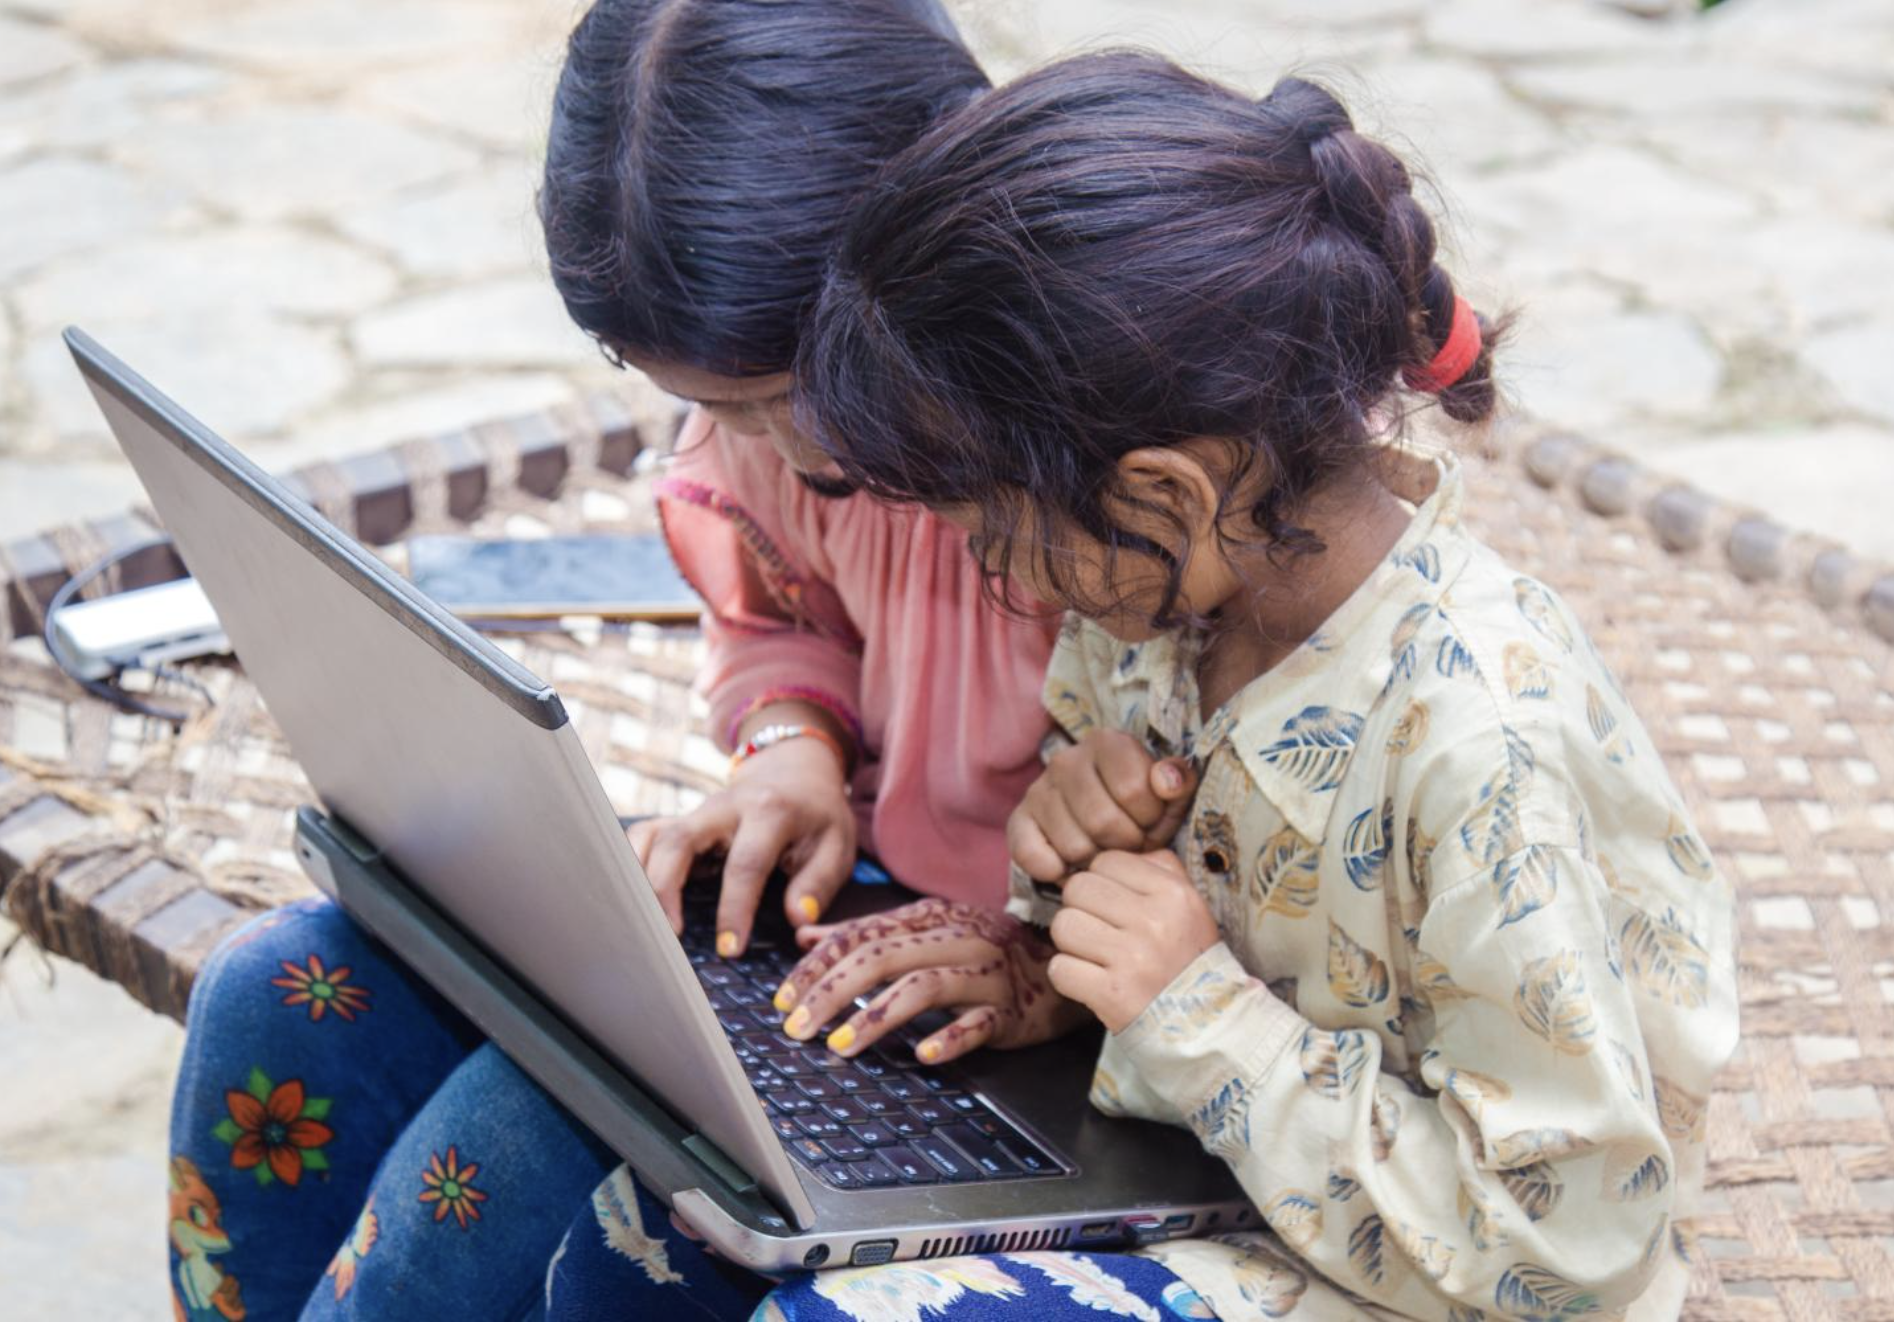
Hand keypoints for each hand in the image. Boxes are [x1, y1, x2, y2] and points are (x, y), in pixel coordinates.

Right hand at [628, 736, 853, 954]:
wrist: (795, 772)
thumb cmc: (817, 817)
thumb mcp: (837, 845)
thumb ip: (818, 883)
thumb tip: (797, 921)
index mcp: (770, 812)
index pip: (746, 863)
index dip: (734, 908)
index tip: (730, 949)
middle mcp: (724, 807)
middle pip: (679, 841)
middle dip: (666, 890)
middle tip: (668, 937)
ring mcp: (697, 812)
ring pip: (652, 835)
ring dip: (638, 877)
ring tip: (639, 923)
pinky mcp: (681, 820)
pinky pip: (643, 836)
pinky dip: (629, 864)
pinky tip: (629, 900)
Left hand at [774, 899, 1086, 1063]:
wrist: (1060, 960)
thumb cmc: (984, 950)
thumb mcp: (925, 931)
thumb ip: (867, 933)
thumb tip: (806, 937)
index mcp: (927, 917)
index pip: (860, 935)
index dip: (817, 966)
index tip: (781, 998)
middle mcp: (953, 938)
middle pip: (882, 957)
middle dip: (831, 992)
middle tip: (797, 1026)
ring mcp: (983, 973)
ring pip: (922, 986)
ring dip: (876, 1016)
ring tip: (840, 1045)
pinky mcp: (1009, 1008)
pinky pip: (977, 1022)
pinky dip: (950, 1038)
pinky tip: (924, 1057)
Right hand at [1007, 730, 1196, 882]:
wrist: (1105, 824)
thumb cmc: (1141, 808)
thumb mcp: (1171, 794)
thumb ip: (1178, 782)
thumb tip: (1166, 782)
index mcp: (1106, 742)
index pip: (1133, 789)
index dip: (1150, 817)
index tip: (1150, 819)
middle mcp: (1066, 760)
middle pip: (1102, 821)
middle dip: (1126, 844)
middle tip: (1130, 843)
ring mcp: (1038, 790)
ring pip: (1074, 846)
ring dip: (1097, 861)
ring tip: (1105, 850)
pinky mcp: (1018, 820)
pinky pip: (1031, 855)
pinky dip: (1055, 871)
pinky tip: (1071, 865)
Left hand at [1047, 850, 1218, 1032]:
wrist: (1208, 1026)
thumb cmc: (1190, 961)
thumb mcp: (1191, 906)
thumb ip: (1160, 868)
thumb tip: (1111, 856)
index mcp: (1173, 894)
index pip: (1105, 861)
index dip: (1101, 881)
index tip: (1112, 904)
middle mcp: (1154, 922)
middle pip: (1077, 888)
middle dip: (1081, 909)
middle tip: (1100, 932)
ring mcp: (1132, 959)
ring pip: (1063, 926)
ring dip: (1071, 944)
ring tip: (1095, 957)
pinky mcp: (1111, 995)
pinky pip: (1059, 968)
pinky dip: (1069, 977)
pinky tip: (1091, 981)